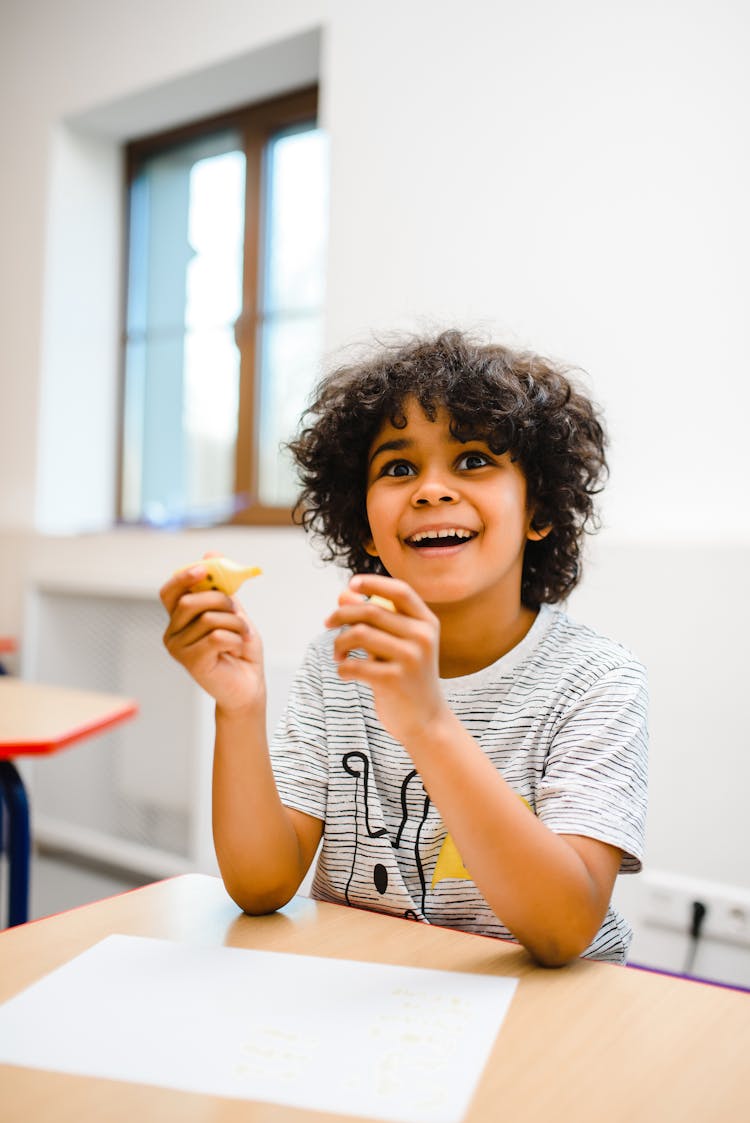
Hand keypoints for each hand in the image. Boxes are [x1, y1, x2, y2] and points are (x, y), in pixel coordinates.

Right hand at [160, 562, 265, 715]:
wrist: (249, 685)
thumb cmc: (240, 648)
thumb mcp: (234, 612)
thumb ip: (222, 587)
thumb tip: (211, 553)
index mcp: (178, 619)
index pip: (169, 592)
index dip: (183, 577)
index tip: (204, 570)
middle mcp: (172, 633)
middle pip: (190, 602)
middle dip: (221, 600)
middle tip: (237, 612)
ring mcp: (179, 650)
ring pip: (208, 619)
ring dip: (235, 623)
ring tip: (242, 635)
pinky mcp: (192, 663)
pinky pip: (217, 637)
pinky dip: (236, 639)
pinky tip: (238, 650)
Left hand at [325, 575, 449, 748]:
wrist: (426, 721)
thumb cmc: (407, 677)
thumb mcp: (396, 645)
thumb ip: (374, 620)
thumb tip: (343, 595)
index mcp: (427, 623)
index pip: (400, 591)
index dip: (374, 583)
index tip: (351, 585)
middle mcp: (422, 637)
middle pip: (371, 611)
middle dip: (341, 615)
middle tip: (327, 623)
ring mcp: (411, 659)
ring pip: (359, 634)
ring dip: (339, 643)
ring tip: (338, 656)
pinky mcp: (395, 680)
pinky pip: (355, 664)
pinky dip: (342, 668)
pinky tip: (345, 673)